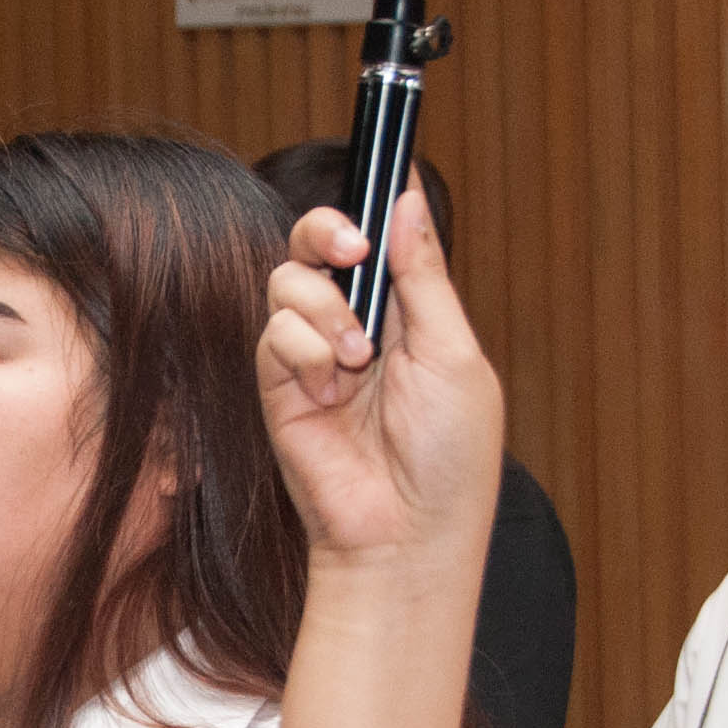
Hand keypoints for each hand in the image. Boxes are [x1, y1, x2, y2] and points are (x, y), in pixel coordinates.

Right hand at [256, 183, 508, 574]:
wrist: (404, 533)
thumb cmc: (449, 457)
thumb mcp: (453, 352)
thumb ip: (424, 275)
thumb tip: (409, 200)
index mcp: (409, 313)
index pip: (379, 240)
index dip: (371, 212)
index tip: (382, 194)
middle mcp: (358, 326)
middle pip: (319, 243)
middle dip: (328, 231)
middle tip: (354, 254)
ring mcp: (315, 355)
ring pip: (290, 280)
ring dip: (325, 310)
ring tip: (357, 361)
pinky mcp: (279, 385)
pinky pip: (274, 331)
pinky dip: (304, 352)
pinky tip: (330, 392)